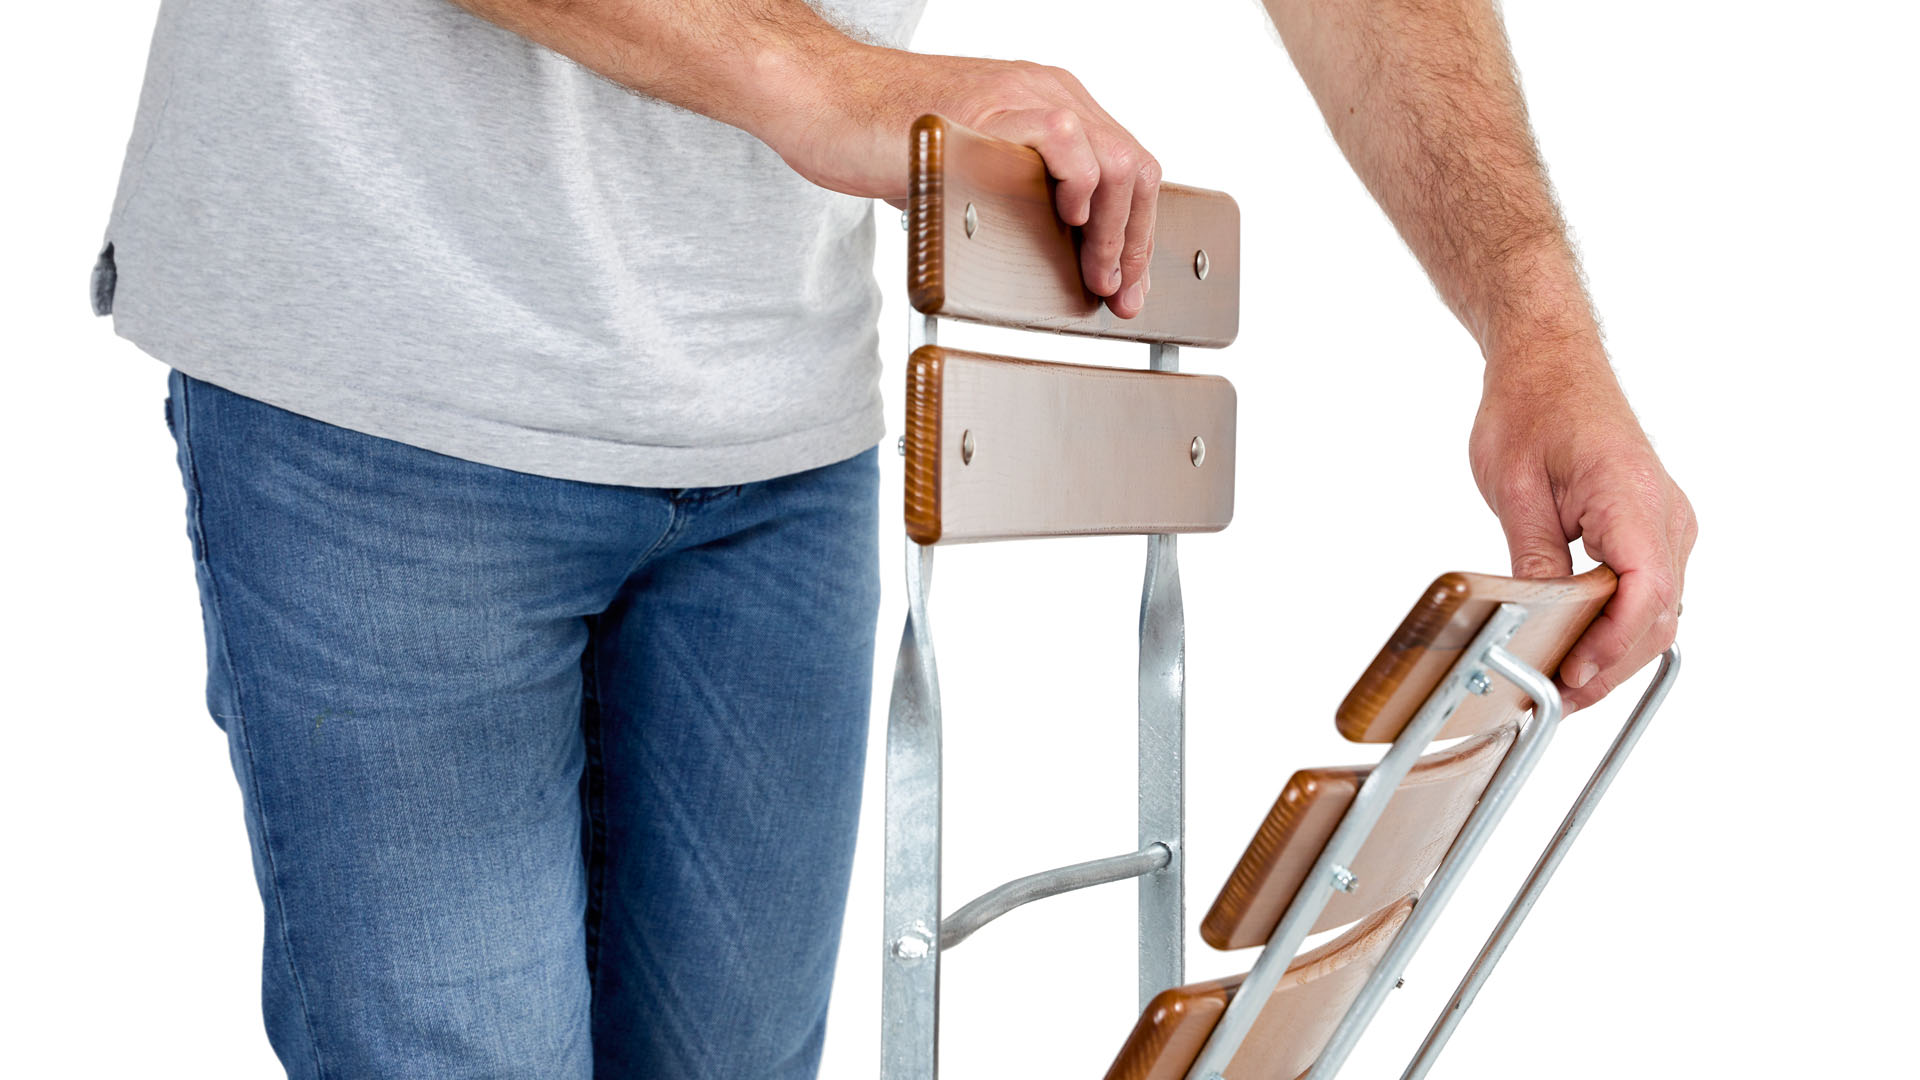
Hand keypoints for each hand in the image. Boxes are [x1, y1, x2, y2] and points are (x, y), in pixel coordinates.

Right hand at [760, 44, 1159, 317]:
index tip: (1129, 288)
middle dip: (1135, 243)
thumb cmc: (881, 138)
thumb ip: (1017, 198)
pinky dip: (1079, 186)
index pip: (1127, 169)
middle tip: (1114, 293)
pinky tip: (1064, 218)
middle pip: (1135, 168)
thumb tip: (1059, 260)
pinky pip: (1066, 139)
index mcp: (1050, 104)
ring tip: (1092, 272)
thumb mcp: (971, 172)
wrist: (823, 100)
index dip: (1138, 235)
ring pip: (1114, 160)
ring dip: (1112, 231)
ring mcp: (1025, 95)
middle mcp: (1048, 92)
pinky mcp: (994, 106)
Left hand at [1469, 355, 1695, 710]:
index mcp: (1633, 496)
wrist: (1550, 360)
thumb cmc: (1532, 406)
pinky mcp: (1654, 529)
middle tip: (1553, 699)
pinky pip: (1650, 591)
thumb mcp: (1515, 489)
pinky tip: (1580, 647)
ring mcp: (1667, 523)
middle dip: (1610, 665)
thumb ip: (1534, 560)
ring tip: (1561, 683)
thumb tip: (1534, 624)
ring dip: (1616, 652)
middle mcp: (1666, 514)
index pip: (1646, 592)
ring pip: (1659, 610)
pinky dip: (1620, 625)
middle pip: (1658, 614)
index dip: (1611, 645)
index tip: (1570, 675)